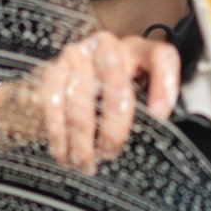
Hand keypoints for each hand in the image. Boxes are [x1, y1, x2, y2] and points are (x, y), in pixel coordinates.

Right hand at [0, 32, 179, 174]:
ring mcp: (76, 56)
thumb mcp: (126, 99)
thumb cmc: (97, 99)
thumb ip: (144, 110)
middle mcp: (107, 47)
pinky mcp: (49, 71)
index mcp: (136, 50)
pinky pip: (55, 110)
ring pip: (83, 107)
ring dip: (83, 143)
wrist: (46, 91)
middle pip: (119, 88)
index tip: (159, 117)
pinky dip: (60, 138)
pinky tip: (64, 155)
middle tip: (110, 153)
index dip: (164, 85)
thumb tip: (154, 136)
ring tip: (85, 164)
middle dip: (114, 130)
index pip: (161, 55)